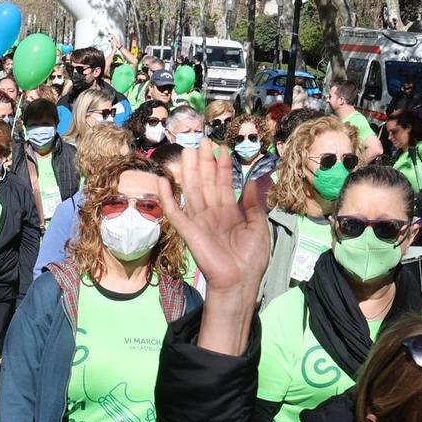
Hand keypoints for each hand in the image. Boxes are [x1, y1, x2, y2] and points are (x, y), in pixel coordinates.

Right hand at [163, 141, 270, 301]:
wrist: (240, 280)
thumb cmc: (251, 257)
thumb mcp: (258, 225)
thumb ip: (253, 202)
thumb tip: (253, 179)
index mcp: (229, 212)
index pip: (223, 183)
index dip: (222, 166)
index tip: (221, 147)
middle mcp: (212, 213)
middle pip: (205, 182)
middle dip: (204, 162)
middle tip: (202, 140)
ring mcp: (199, 221)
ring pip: (191, 190)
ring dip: (188, 171)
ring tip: (187, 150)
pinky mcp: (188, 231)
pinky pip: (175, 212)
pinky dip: (168, 198)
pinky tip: (164, 182)